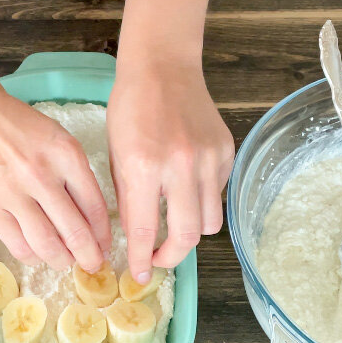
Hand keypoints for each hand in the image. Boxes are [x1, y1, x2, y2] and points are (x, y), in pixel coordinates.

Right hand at [0, 91, 112, 271]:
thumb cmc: (24, 131)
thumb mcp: (61, 142)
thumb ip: (78, 178)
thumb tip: (92, 223)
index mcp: (66, 156)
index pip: (95, 207)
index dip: (103, 235)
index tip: (105, 247)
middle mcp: (41, 176)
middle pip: (75, 232)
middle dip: (89, 256)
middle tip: (92, 264)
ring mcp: (14, 195)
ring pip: (47, 245)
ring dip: (62, 260)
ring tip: (66, 261)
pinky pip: (19, 247)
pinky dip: (34, 257)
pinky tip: (40, 254)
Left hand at [107, 62, 233, 281]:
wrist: (162, 67)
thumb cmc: (130, 108)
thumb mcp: (115, 155)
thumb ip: (128, 197)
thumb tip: (137, 236)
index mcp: (144, 167)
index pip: (145, 231)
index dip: (142, 260)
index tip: (139, 275)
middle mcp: (180, 166)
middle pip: (187, 237)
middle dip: (172, 257)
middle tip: (159, 259)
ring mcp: (207, 159)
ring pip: (208, 221)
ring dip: (190, 230)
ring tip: (173, 221)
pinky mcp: (225, 151)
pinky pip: (217, 193)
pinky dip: (202, 199)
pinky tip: (186, 185)